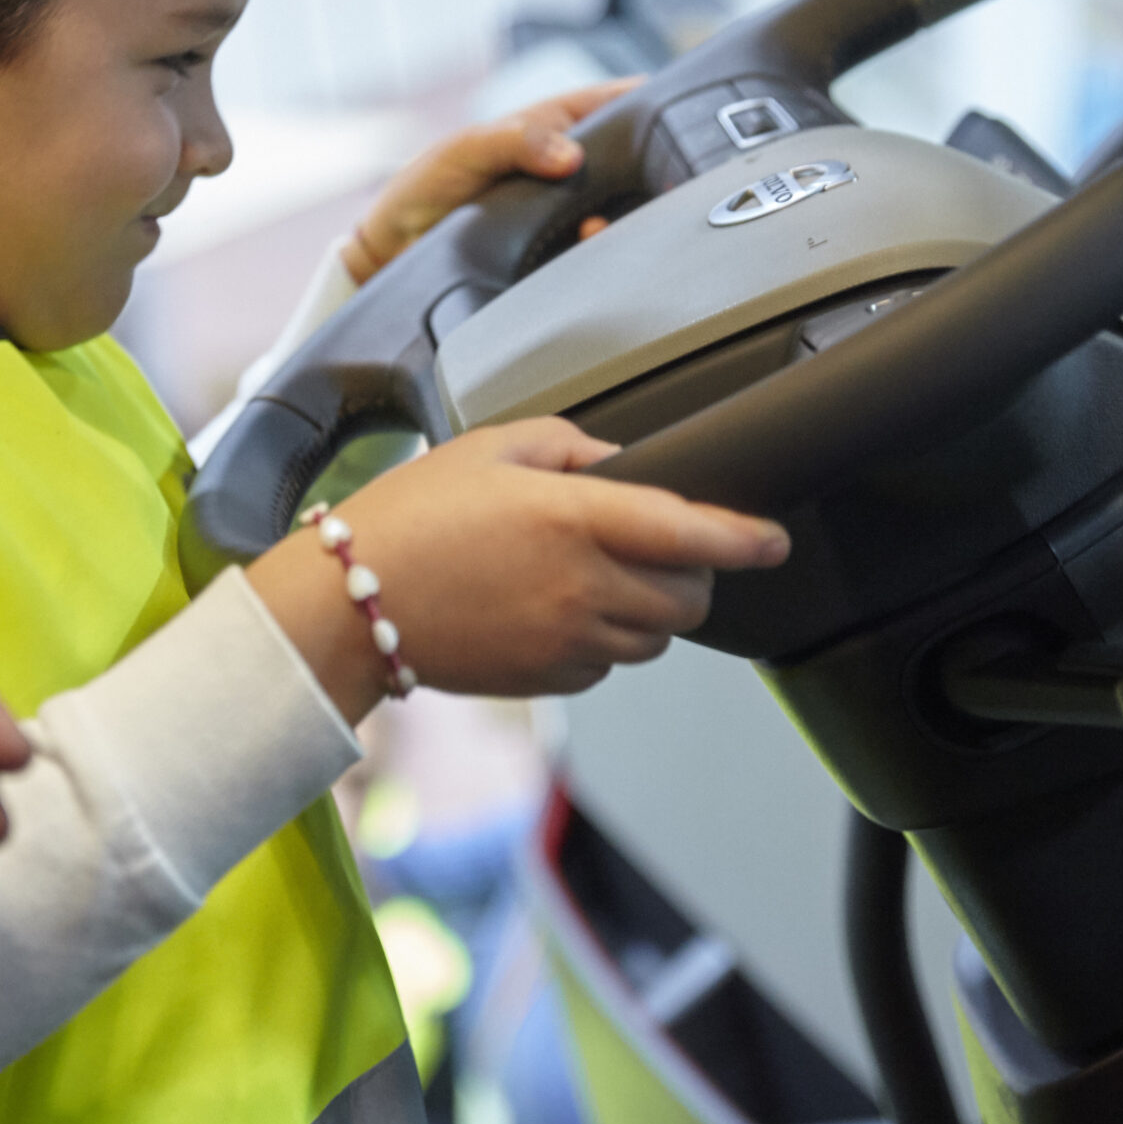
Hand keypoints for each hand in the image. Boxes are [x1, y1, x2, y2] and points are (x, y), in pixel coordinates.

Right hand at [246, 418, 787, 719]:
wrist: (349, 602)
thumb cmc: (412, 516)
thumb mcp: (492, 447)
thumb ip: (571, 445)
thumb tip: (622, 465)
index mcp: (576, 517)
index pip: (691, 533)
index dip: (745, 539)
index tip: (772, 540)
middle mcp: (582, 586)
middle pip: (687, 597)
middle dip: (694, 574)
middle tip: (666, 551)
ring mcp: (567, 639)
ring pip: (655, 638)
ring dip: (651, 609)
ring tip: (602, 577)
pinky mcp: (549, 678)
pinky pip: (609, 665)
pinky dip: (606, 641)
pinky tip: (561, 609)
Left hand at [344, 79, 639, 284]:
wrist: (398, 252)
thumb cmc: (428, 185)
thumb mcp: (468, 148)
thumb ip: (518, 141)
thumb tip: (571, 157)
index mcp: (560, 122)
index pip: (625, 100)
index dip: (655, 105)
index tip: (676, 120)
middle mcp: (575, 164)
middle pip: (638, 160)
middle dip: (654, 172)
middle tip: (659, 186)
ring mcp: (573, 208)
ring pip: (625, 208)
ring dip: (625, 217)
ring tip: (599, 226)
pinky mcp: (564, 249)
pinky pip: (598, 248)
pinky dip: (601, 250)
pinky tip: (589, 249)